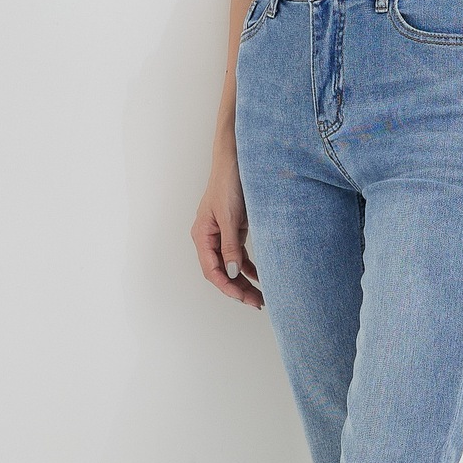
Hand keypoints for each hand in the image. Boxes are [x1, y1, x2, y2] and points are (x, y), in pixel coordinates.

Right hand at [191, 155, 264, 306]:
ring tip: (260, 296)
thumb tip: (232, 272)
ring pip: (231, 265)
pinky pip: (239, 254)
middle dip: (238, 288)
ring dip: (244, 281)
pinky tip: (259, 277)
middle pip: (221, 271)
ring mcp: (221, 233)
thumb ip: (230, 246)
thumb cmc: (229, 183)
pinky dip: (249, 266)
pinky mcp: (233, 228)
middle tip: (257, 302)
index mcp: (202, 235)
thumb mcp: (230, 217)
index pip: (212, 270)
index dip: (228, 287)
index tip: (244, 298)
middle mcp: (209, 237)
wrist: (237, 160)